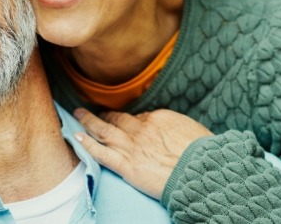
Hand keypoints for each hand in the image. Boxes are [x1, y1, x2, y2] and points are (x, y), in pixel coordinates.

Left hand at [73, 108, 213, 198]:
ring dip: (88, 122)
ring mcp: (132, 148)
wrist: (202, 170)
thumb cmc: (204, 153)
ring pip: (104, 131)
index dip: (129, 119)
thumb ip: (176, 128)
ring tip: (77, 115)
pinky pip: (102, 154)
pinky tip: (77, 138)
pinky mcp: (127, 166)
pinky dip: (88, 145)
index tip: (124, 120)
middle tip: (92, 110)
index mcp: (159, 118)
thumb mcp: (192, 130)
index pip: (139, 117)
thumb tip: (173, 131)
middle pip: (117, 119)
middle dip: (104, 115)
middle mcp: (141, 130)